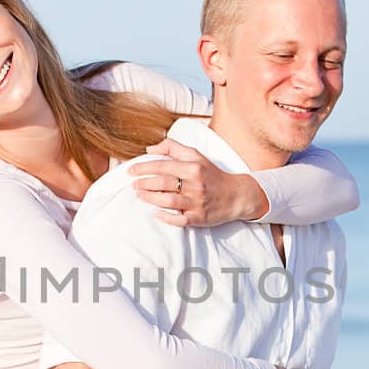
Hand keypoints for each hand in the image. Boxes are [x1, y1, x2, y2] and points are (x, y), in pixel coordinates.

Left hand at [131, 138, 267, 226]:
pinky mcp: (199, 218)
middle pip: (163, 183)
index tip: (131, 171)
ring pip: (168, 201)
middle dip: (144, 184)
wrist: (236, 195)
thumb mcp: (196, 156)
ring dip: (150, 198)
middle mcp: (195, 185)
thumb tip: (150, 149)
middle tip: (134, 185)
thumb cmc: (212, 174)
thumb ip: (173, 148)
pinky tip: (155, 213)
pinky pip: (179, 219)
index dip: (144, 168)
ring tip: (139, 196)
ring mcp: (197, 202)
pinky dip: (166, 217)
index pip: (163, 166)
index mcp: (193, 168)